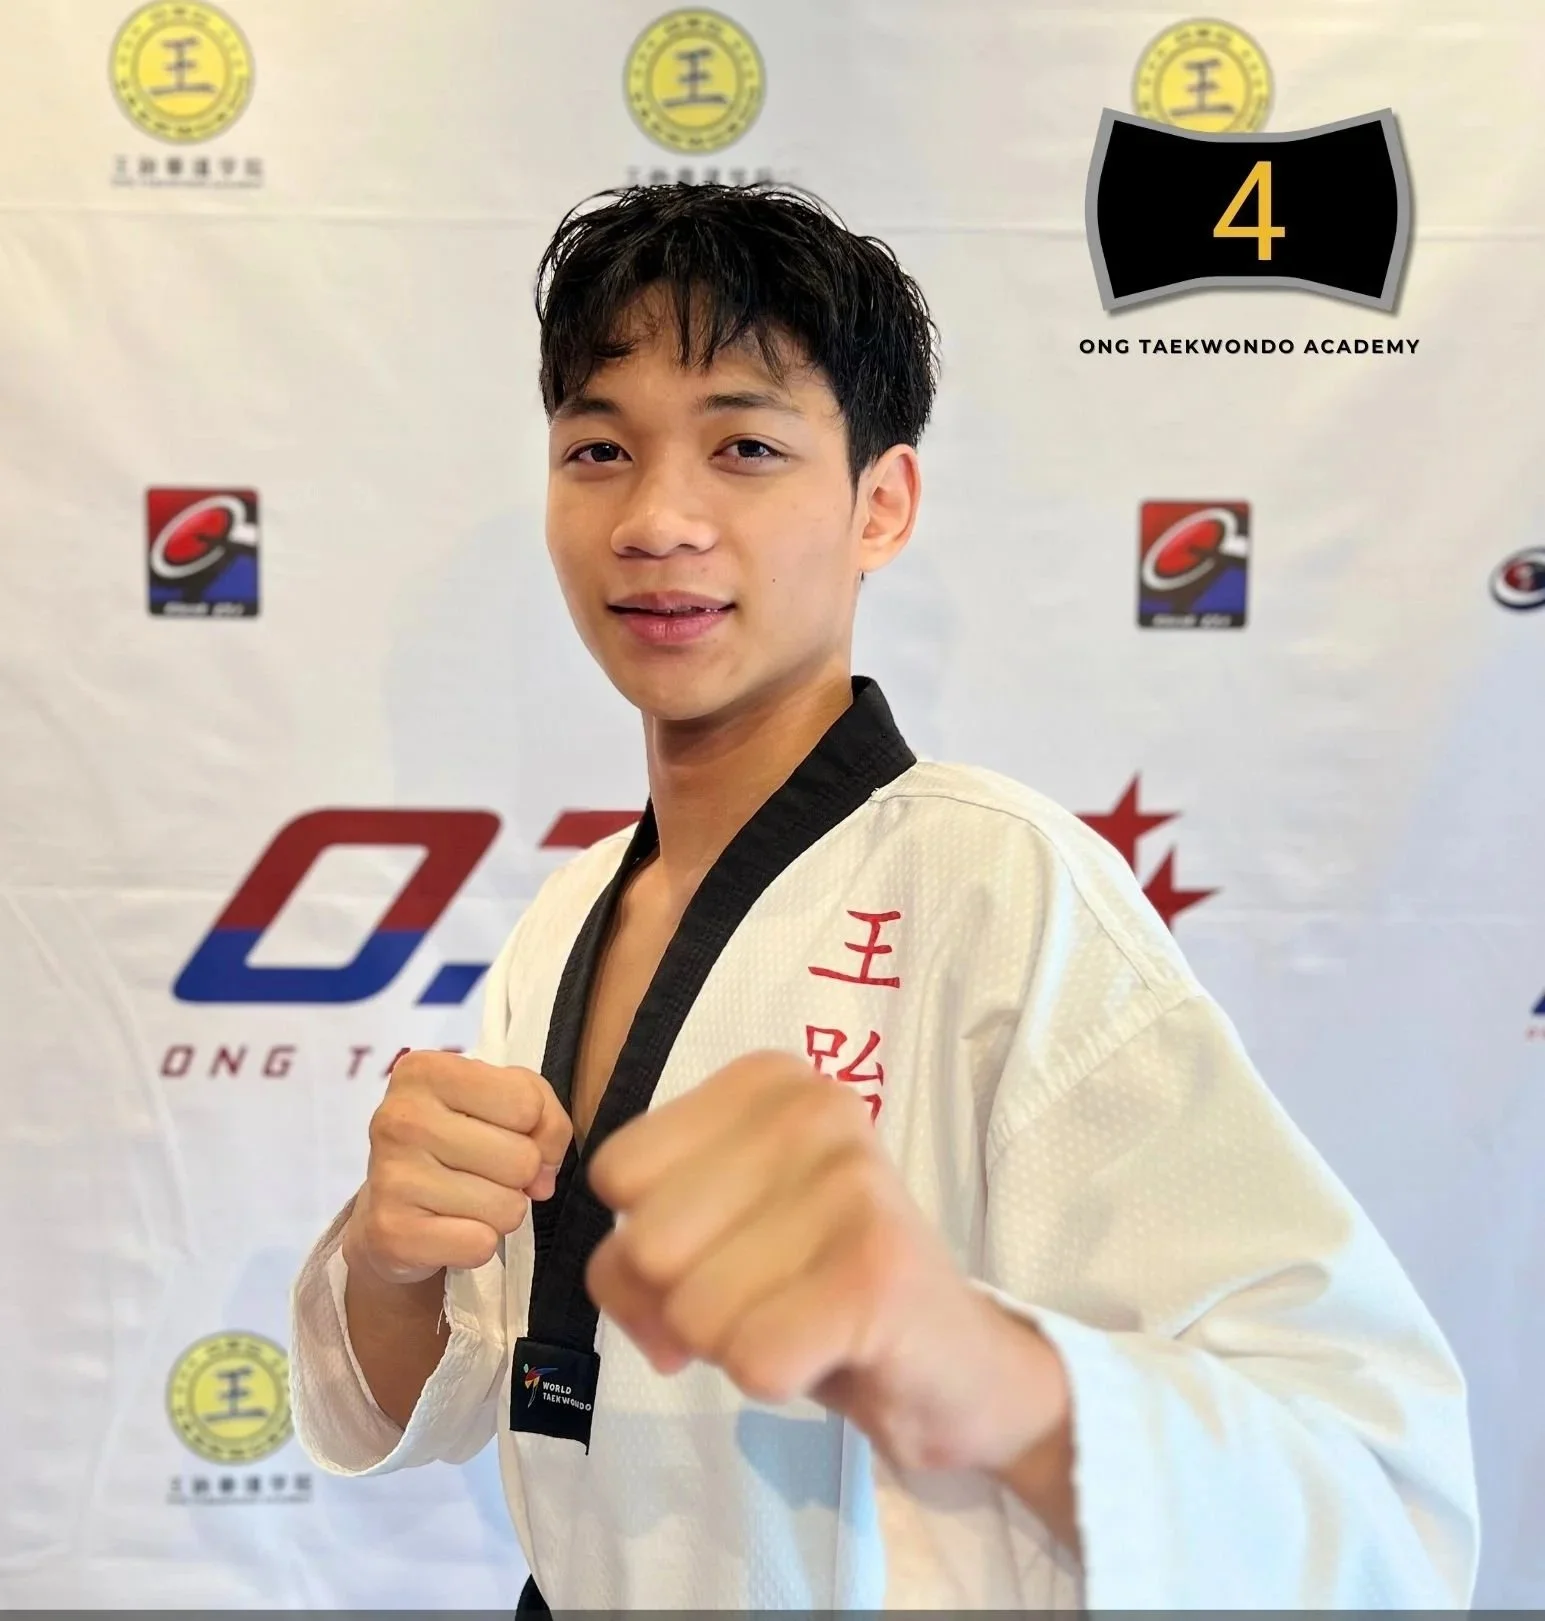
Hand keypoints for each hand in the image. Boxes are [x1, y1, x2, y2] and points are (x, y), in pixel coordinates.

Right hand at [344, 1051, 571, 1286]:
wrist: (388, 1206)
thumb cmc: (456, 1139)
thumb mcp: (504, 1099)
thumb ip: (544, 1114)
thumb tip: (543, 1176)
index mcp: (426, 1071)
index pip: (528, 1103)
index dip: (538, 1128)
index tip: (510, 1134)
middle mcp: (401, 1117)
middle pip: (522, 1158)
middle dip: (520, 1175)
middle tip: (487, 1173)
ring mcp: (390, 1176)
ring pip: (506, 1207)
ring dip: (501, 1210)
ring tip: (468, 1199)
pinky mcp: (391, 1232)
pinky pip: (480, 1244)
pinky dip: (478, 1244)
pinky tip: (451, 1228)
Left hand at [584, 1051, 1067, 1474]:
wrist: (952, 1355)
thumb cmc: (811, 1282)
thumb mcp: (708, 1238)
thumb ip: (635, 1256)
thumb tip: (651, 1318)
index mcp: (766, 1081)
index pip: (617, 1171)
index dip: (642, 1243)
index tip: (717, 1250)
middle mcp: (812, 1107)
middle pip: (646, 1244)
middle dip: (683, 1303)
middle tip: (762, 1298)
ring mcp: (852, 1183)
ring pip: (693, 1311)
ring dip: (733, 1345)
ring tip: (799, 1318)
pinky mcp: (878, 1271)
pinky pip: (752, 1361)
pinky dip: (776, 1378)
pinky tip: (828, 1350)